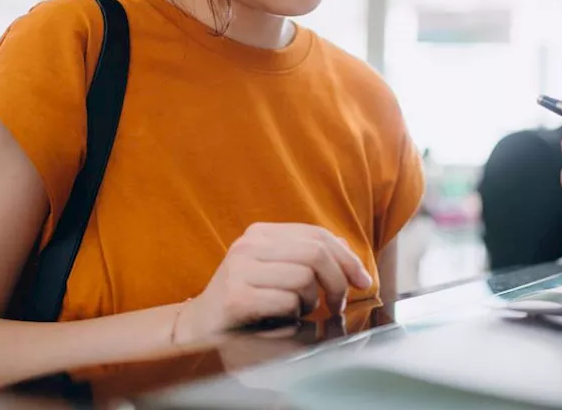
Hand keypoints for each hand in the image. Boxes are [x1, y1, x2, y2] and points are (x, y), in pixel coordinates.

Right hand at [177, 223, 372, 340]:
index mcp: (261, 233)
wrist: (199, 326)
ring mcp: (240, 270)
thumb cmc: (243, 299)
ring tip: (299, 311)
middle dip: (338, 281)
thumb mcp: (274, 270)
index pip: (317, 235)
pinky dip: (294, 316)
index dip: (347, 257)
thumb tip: (344, 247)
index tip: (362, 280)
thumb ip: (305, 256)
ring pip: (304, 278)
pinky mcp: (236, 297)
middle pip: (316, 253)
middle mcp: (248, 245)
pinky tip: (283, 320)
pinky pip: (287, 302)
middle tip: (338, 303)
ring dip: (312, 301)